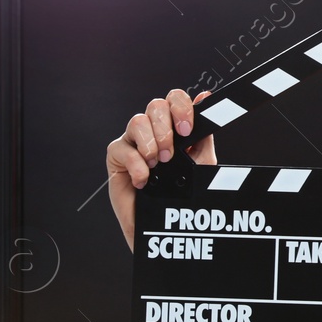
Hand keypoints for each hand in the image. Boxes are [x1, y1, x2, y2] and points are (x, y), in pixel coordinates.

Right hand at [106, 88, 216, 251]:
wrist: (163, 223)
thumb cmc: (181, 194)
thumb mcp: (201, 162)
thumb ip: (203, 134)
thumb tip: (205, 98)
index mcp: (174, 127)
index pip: (174, 100)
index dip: (181, 107)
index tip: (187, 129)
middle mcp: (153, 130)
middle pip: (155, 105)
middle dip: (166, 127)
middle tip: (171, 153)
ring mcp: (133, 142)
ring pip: (137, 121)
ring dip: (151, 143)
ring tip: (159, 164)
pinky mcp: (117, 157)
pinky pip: (121, 147)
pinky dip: (136, 164)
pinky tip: (144, 179)